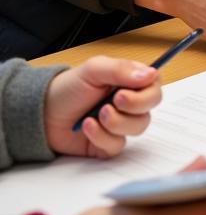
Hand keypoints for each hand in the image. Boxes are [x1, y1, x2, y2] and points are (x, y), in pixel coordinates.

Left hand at [44, 57, 161, 158]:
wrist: (41, 114)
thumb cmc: (68, 88)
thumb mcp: (94, 69)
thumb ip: (122, 69)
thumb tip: (150, 74)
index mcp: (130, 82)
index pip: (155, 86)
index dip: (147, 92)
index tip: (126, 90)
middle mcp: (129, 103)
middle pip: (150, 108)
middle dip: (133, 106)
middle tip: (113, 101)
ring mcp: (120, 124)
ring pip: (138, 128)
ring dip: (116, 122)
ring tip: (96, 115)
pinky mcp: (108, 144)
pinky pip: (118, 145)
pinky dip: (101, 136)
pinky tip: (87, 127)